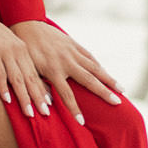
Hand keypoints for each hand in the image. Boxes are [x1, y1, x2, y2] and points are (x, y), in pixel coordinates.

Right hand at [0, 0, 50, 116]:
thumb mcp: (5, 44)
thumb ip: (14, 58)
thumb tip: (20, 76)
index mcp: (22, 50)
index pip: (35, 74)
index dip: (42, 90)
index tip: (49, 106)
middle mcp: (17, 51)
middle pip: (30, 78)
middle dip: (38, 98)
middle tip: (46, 114)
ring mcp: (5, 52)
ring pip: (18, 79)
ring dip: (24, 98)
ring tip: (29, 113)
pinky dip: (3, 88)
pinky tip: (7, 100)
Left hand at [8, 20, 122, 126]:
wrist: (27, 25)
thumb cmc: (25, 52)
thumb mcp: (29, 71)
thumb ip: (39, 87)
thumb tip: (47, 106)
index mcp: (53, 70)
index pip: (67, 95)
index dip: (74, 110)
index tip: (82, 122)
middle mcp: (66, 61)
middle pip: (89, 80)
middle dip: (104, 93)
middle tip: (118, 103)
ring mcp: (72, 51)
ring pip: (94, 67)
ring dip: (109, 78)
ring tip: (121, 89)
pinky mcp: (74, 43)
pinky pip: (90, 56)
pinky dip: (99, 66)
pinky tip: (107, 74)